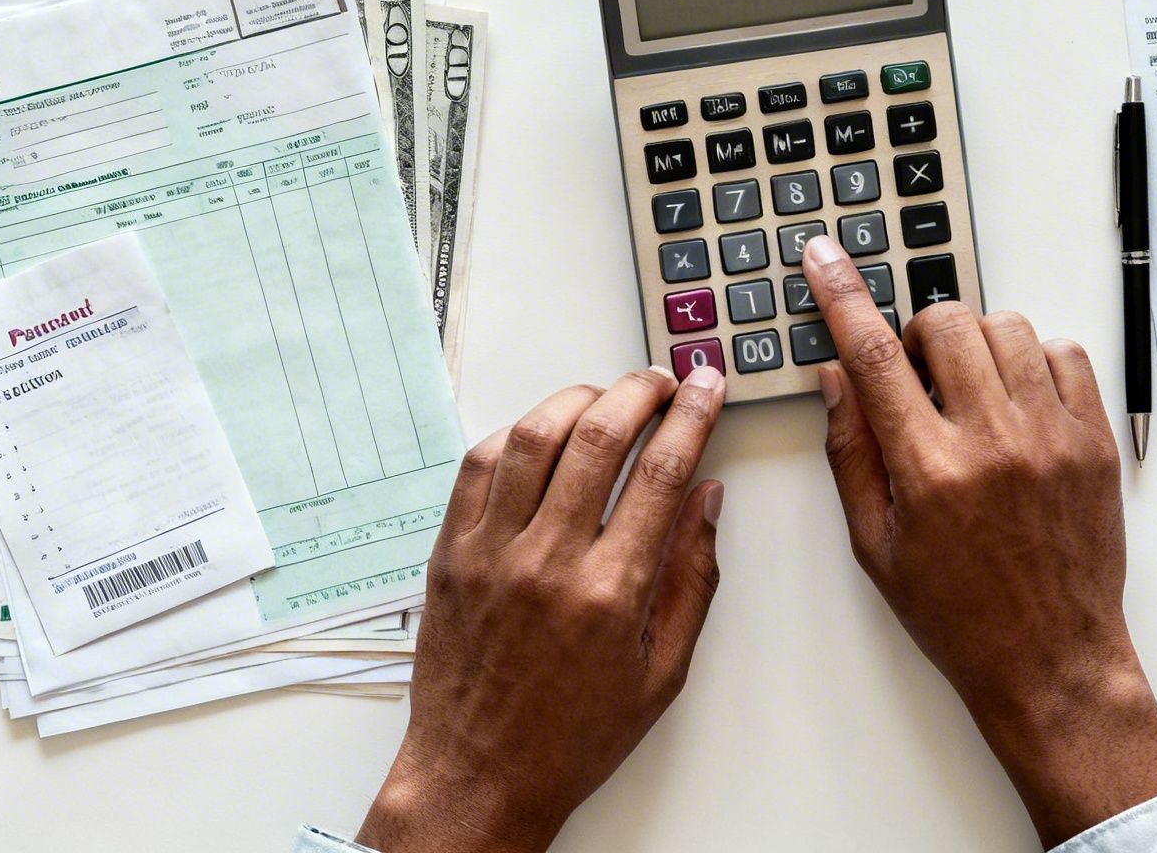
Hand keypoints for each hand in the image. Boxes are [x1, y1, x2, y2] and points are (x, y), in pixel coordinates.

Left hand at [357, 366, 727, 852]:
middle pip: (599, 436)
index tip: (707, 387)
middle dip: (641, 391)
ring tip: (607, 398)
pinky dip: (516, 434)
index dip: (693, 416)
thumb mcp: (662, 670)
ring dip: (578, 400)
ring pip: (534, 436)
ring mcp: (490, 553)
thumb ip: (691, 577)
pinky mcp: (449, 554)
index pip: (661, 473)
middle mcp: (547, 562)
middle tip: (663, 381)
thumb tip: (706, 499)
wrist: (478, 775)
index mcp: (610, 593)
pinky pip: (479, 466)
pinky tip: (543, 435)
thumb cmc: (571, 735)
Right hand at [801, 236, 1156, 847]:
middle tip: (919, 380)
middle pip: (945, 324)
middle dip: (919, 335)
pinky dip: (1034, 361)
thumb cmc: (959, 613)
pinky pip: (1065, 353)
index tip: (825, 256)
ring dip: (977, 344)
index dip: (842, 295)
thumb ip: (852, 452)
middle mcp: (994, 442)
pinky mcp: (1094, 440)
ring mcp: (1053, 436)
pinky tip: (1019, 403)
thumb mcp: (876, 544)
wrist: (1052, 658)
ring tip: (972, 396)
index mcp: (930, 470)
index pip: (874, 355)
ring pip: (1007, 327)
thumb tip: (836, 376)